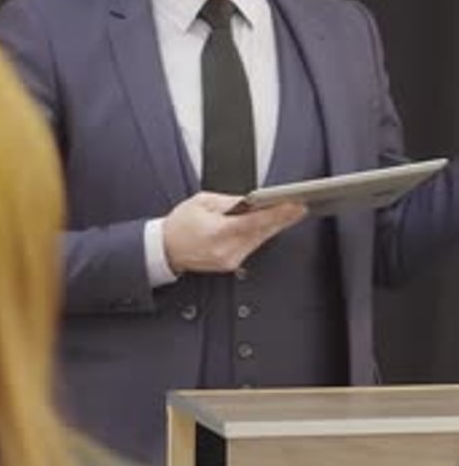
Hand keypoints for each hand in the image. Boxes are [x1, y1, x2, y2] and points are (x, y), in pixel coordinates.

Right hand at [163, 191, 306, 274]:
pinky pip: (251, 246)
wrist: (165, 249)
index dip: (278, 214)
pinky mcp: (230, 264)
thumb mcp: (202, 202)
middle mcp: (226, 250)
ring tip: (290, 212)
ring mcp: (229, 260)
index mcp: (218, 232)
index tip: (293, 206)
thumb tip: (252, 201)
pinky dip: (261, 234)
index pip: (256, 222)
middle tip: (299, 207)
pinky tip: (270, 224)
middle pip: (262, 232)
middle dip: (282, 219)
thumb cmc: (180, 224)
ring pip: (259, 240)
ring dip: (274, 226)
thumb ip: (230, 202)